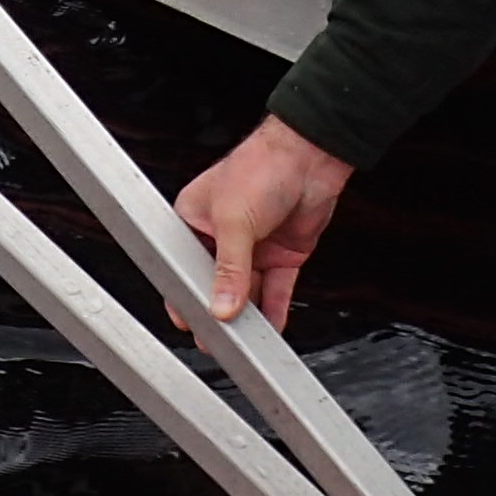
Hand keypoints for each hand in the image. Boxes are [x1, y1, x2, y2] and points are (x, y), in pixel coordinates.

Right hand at [175, 116, 354, 331]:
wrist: (310, 157)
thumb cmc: (261, 166)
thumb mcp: (234, 221)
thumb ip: (229, 269)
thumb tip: (221, 306)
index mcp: (193, 220)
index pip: (184, 267)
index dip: (187, 295)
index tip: (192, 322)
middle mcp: (221, 236)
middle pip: (216, 284)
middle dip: (219, 310)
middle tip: (219, 339)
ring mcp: (253, 247)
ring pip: (246, 292)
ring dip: (248, 315)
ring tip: (247, 339)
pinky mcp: (280, 255)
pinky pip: (274, 290)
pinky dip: (273, 310)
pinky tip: (270, 327)